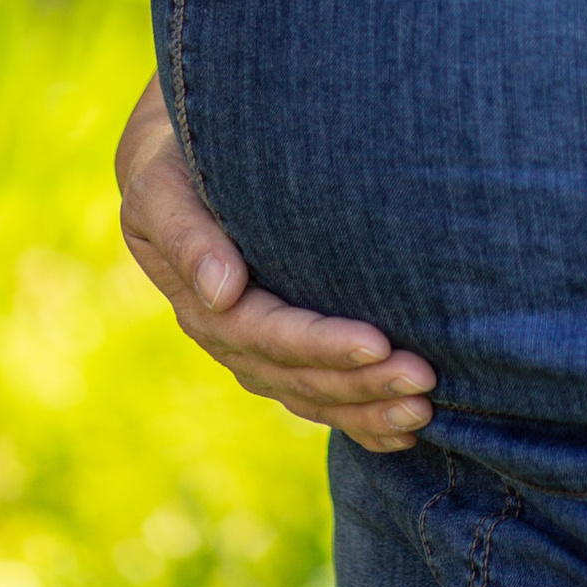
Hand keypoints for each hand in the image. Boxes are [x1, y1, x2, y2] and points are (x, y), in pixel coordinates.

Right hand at [115, 76, 436, 450]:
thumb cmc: (174, 159)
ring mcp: (253, 350)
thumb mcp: (163, 186)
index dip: (321, 344)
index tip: (378, 342)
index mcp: (200, 302)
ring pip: (312, 396)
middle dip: (360, 383)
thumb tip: (222, 292)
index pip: (266, 334)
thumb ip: (188, 236)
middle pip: (296, 375)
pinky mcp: (278, 351)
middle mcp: (227, 336)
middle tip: (424, 380)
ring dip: (367, 408)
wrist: (172, 154)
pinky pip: (317, 397)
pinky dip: (359, 418)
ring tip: (423, 411)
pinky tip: (404, 433)